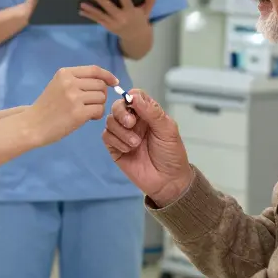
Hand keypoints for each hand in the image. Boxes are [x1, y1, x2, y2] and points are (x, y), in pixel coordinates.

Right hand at [27, 65, 117, 146]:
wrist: (32, 125)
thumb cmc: (47, 107)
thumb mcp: (58, 85)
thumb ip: (78, 80)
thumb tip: (106, 81)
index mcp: (65, 73)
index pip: (94, 70)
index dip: (107, 75)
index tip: (114, 82)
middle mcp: (70, 82)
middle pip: (100, 85)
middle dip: (100, 95)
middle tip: (90, 104)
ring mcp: (74, 97)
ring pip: (101, 97)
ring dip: (98, 106)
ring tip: (87, 112)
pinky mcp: (78, 113)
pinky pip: (99, 110)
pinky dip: (97, 115)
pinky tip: (87, 118)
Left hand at [79, 0, 155, 36]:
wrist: (136, 38)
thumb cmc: (140, 20)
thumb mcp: (146, 12)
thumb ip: (149, 2)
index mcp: (132, 13)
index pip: (126, 2)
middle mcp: (121, 19)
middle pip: (110, 8)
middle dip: (102, 1)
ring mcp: (113, 24)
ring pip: (101, 15)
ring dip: (91, 9)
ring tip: (82, 3)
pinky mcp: (108, 26)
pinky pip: (97, 20)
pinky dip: (89, 15)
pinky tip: (81, 10)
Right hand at [101, 89, 192, 206]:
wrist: (167, 181)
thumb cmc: (171, 154)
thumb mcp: (167, 130)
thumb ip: (152, 112)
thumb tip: (133, 96)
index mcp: (148, 114)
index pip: (134, 96)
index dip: (130, 97)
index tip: (132, 104)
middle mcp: (134, 121)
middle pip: (117, 106)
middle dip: (121, 113)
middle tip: (130, 123)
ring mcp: (123, 134)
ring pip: (110, 121)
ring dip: (121, 131)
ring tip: (135, 144)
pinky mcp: (115, 148)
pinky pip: (107, 137)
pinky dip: (116, 141)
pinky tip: (127, 150)